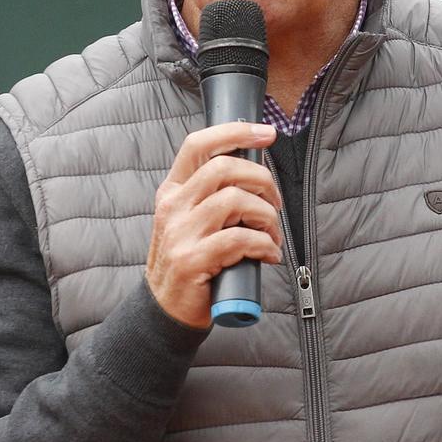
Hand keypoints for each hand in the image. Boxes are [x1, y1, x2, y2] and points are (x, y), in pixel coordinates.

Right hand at [145, 122, 283, 328]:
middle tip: (275, 201)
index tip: (267, 133)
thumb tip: (257, 171)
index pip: (198, 144)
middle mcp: (173, 207)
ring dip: (266, 216)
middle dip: (262, 179)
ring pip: (235, 201)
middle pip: (224, 168)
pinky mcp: (192, 260)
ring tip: (272, 234)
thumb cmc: (191, 261)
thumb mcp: (191, 220)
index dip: (236, 131)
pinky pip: (239, 240)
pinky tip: (269, 255)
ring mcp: (180, 233)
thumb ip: (213, 195)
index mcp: (173, 190)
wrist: (166, 310)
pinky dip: (264, 245)